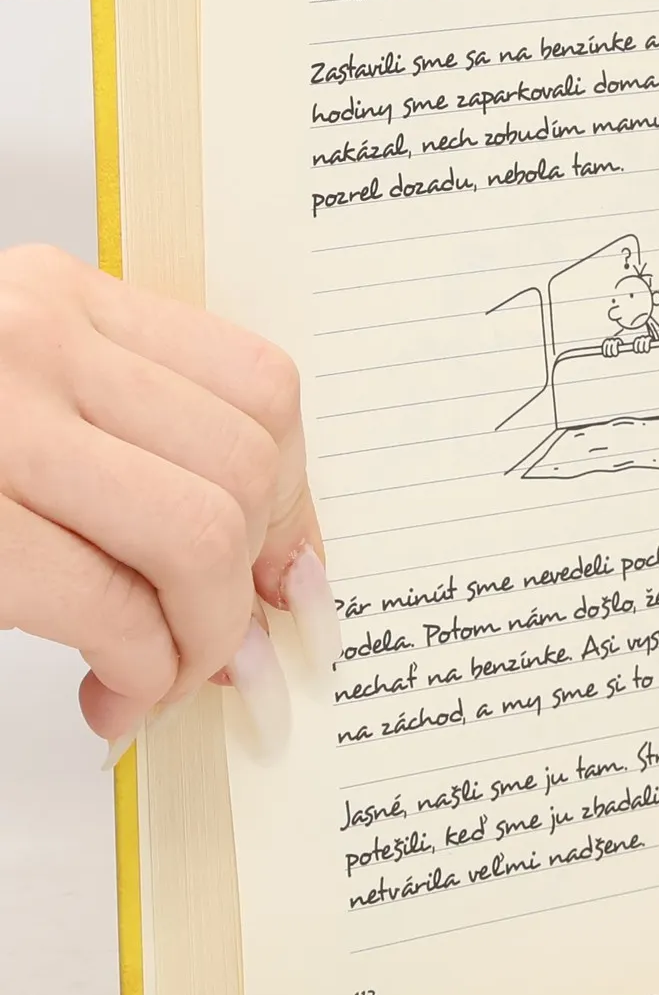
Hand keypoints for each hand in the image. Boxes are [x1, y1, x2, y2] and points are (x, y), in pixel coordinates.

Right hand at [0, 245, 335, 749]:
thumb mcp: (22, 403)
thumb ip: (135, 447)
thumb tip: (281, 567)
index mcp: (58, 296)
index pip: (261, 387)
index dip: (294, 498)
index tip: (281, 571)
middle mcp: (30, 336)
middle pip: (244, 468)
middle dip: (247, 587)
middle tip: (213, 651)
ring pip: (197, 536)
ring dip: (197, 640)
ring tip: (155, 679)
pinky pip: (108, 603)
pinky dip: (138, 673)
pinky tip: (111, 698)